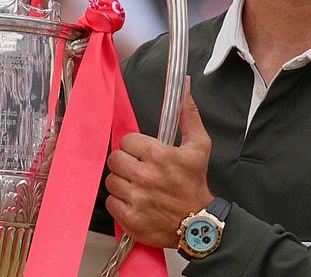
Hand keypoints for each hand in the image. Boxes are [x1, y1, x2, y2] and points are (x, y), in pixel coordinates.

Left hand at [104, 79, 214, 247]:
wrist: (199, 223)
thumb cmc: (196, 183)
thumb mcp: (199, 145)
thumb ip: (188, 114)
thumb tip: (184, 87)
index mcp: (159, 155)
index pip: (126, 141)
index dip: (134, 146)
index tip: (143, 154)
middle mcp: (145, 176)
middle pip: (114, 159)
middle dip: (125, 163)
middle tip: (138, 169)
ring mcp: (137, 199)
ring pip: (111, 181)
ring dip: (121, 182)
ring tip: (137, 186)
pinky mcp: (131, 219)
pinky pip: (111, 203)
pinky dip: (120, 203)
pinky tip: (134, 201)